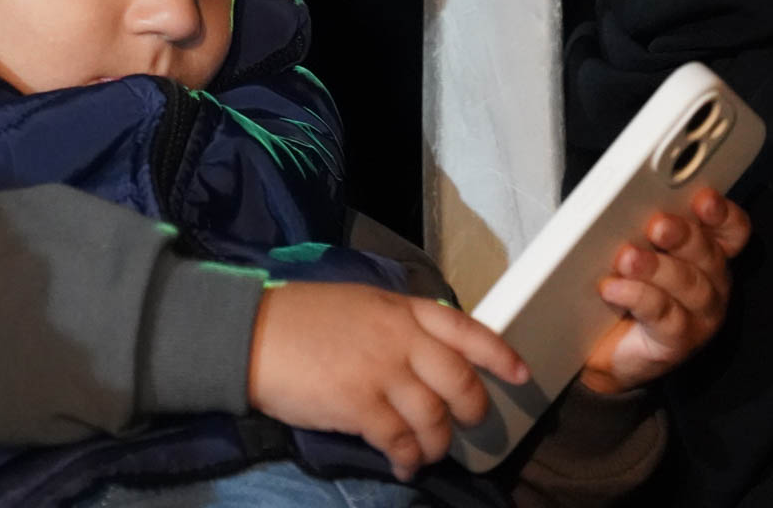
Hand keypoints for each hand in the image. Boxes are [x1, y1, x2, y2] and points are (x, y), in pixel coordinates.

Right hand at [248, 282, 529, 481]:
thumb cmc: (300, 318)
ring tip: (426, 453)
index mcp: (401, 309)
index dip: (498, 353)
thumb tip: (423, 355)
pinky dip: (407, 459)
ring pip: (434, 417)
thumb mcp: (359, 305)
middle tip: (467, 424)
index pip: (465, 328)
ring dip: (437, 443)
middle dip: (472, 409)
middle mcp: (399, 338)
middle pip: (459, 380)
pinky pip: (400, 440)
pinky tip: (402, 466)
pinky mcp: (359, 405)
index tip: (520, 374)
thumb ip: (395, 325)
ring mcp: (381, 372)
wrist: (252, 334)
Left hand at [578, 188, 749, 394]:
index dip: (722, 214)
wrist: (603, 349)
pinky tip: (613, 288)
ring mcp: (699, 316)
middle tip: (657, 225)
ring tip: (626, 257)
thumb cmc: (621, 290)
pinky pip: (664, 315)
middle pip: (708, 253)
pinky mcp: (678, 341)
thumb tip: (625, 200)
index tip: (704, 199)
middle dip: (683, 235)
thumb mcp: (633, 249)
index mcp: (706, 254)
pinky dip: (637, 296)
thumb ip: (638, 225)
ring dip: (655, 267)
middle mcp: (711, 283)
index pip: (730, 229)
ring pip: (688, 283)